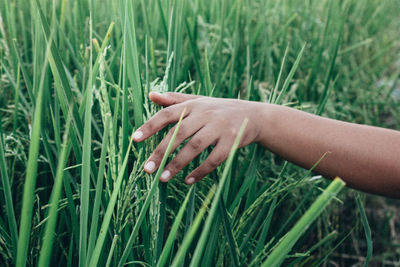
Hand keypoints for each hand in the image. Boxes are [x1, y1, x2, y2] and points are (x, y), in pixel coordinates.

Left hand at [132, 92, 262, 183]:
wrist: (253, 115)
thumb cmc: (219, 110)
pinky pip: (214, 159)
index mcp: (194, 105)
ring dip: (178, 164)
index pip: (168, 114)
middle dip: (161, 152)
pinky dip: (200, 171)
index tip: (135, 139)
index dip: (151, 126)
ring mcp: (220, 128)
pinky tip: (188, 181)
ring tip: (162, 178)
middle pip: (179, 134)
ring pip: (195, 147)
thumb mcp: (198, 101)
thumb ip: (174, 100)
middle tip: (147, 169)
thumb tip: (151, 95)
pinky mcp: (232, 141)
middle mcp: (206, 114)